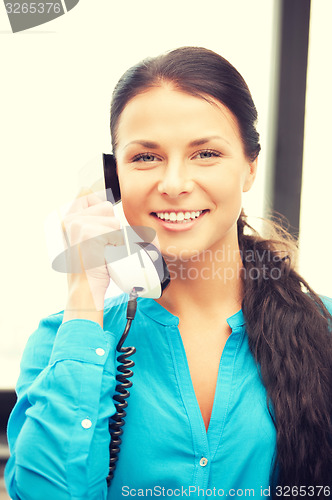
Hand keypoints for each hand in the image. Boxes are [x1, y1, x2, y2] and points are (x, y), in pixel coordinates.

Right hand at [62, 187, 121, 313]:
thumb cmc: (89, 267)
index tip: (99, 228)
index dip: (100, 207)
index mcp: (66, 218)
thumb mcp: (83, 238)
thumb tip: (91, 190)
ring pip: (113, 221)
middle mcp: (69, 219)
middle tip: (100, 245)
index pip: (87, 193)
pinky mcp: (89, 234)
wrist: (85, 289)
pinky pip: (116, 232)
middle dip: (111, 227)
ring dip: (114, 238)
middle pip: (106, 207)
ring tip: (102, 251)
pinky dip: (116, 245)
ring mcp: (78, 225)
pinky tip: (104, 255)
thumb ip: (87, 217)